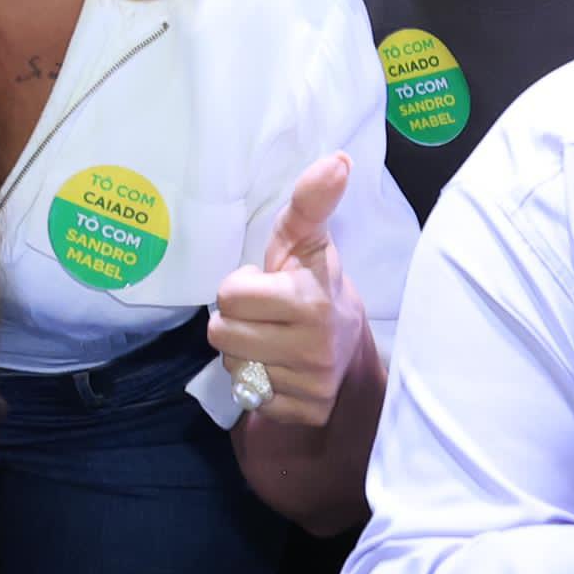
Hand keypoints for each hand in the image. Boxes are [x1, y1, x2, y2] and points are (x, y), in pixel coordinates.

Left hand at [208, 155, 367, 425]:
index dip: (241, 287)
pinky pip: (251, 398)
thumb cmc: (315, 282)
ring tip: (274, 339)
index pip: (229, 296)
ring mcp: (312, 385)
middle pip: (222, 335)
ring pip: (233, 367)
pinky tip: (282, 367)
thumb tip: (337, 159)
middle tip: (266, 314)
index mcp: (310, 299)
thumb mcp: (307, 240)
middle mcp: (314, 347)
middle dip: (237, 321)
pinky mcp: (306, 413)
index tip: (266, 284)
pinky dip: (260, 384)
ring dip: (245, 352)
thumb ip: (310, 202)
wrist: (352, 343)